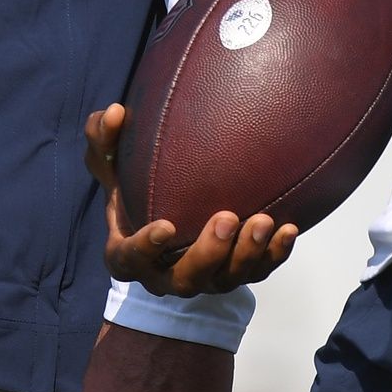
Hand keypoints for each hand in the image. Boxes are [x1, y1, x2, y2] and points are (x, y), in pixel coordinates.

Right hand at [82, 104, 297, 296]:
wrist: (164, 213)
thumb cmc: (133, 186)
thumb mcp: (111, 165)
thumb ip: (103, 139)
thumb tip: (116, 112)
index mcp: (129, 253)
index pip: (131, 260)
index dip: (146, 249)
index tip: (167, 226)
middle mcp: (166, 273)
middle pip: (186, 279)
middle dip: (209, 253)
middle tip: (227, 216)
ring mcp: (203, 278)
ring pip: (226, 280)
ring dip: (247, 255)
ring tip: (264, 220)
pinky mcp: (233, 273)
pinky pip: (257, 272)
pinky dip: (274, 254)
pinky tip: (289, 228)